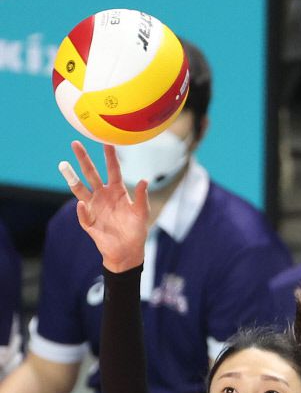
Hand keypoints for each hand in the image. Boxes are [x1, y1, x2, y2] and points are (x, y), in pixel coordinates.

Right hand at [58, 141, 148, 271]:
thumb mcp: (142, 213)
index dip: (110, 156)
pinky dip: (82, 209)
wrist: (128, 251)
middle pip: (91, 174)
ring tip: (63, 164)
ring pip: (80, 189)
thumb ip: (142, 198)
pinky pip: (83, 214)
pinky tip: (81, 203)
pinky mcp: (89, 222)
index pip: (113, 170)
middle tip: (75, 143)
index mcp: (117, 191)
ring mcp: (94, 207)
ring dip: (72, 178)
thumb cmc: (136, 231)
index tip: (107, 141)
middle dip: (84, 159)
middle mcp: (103, 196)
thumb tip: (145, 180)